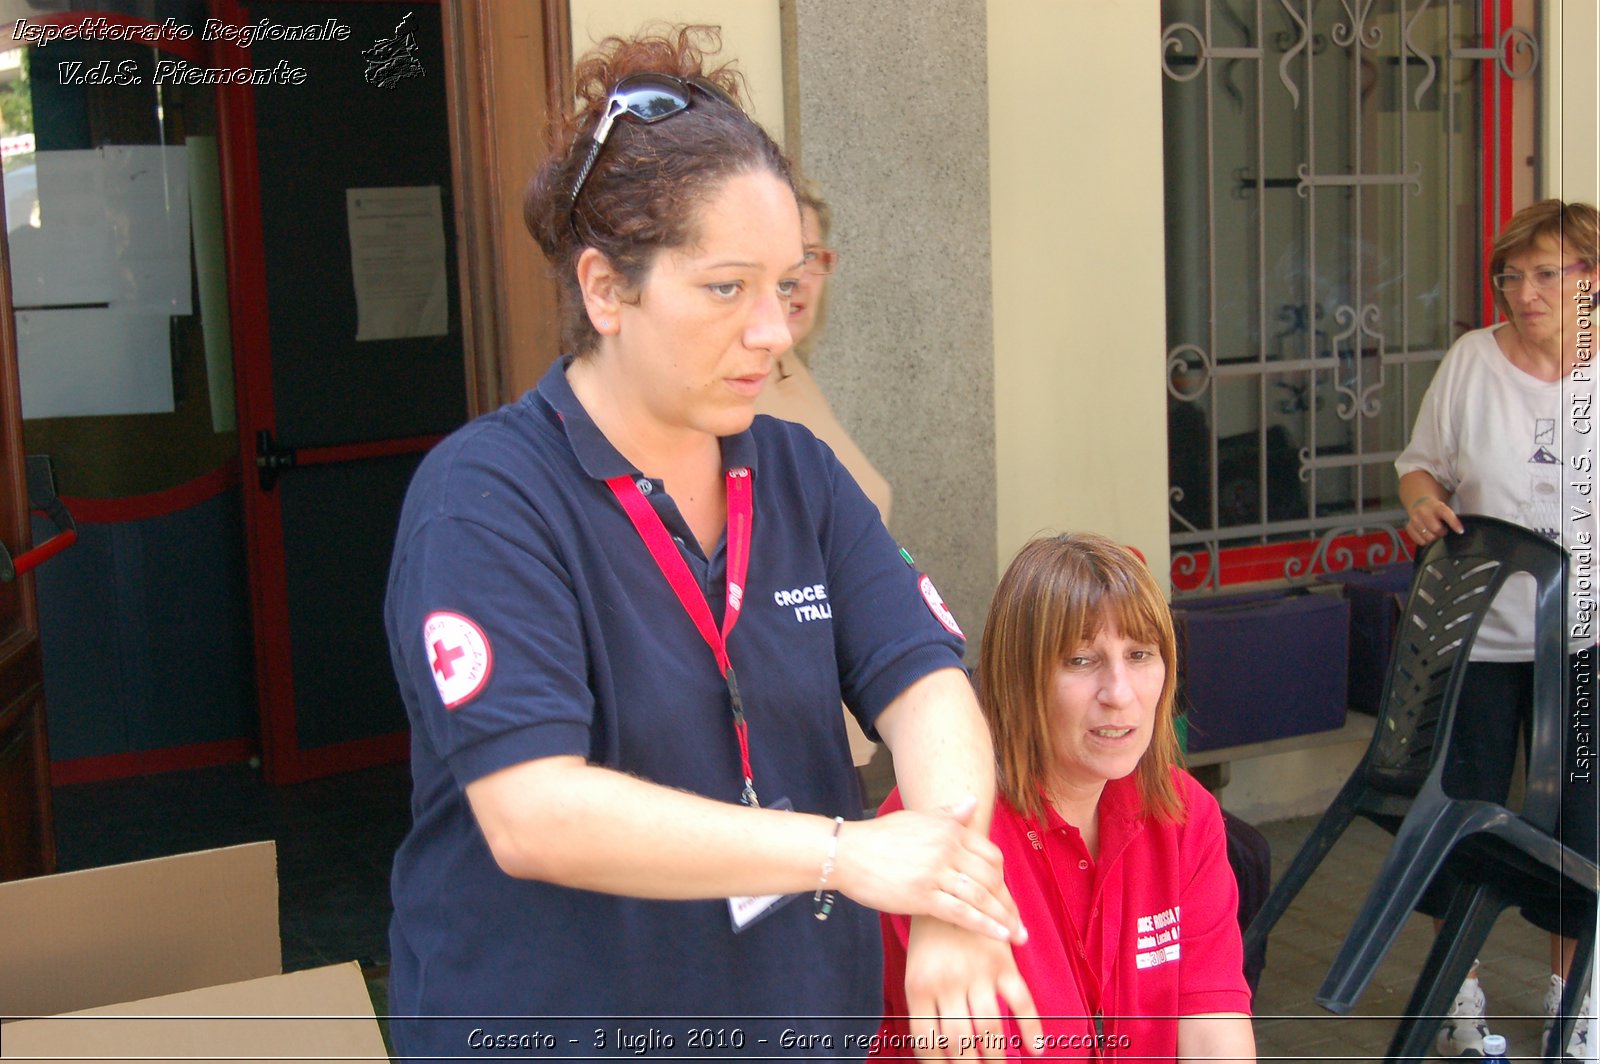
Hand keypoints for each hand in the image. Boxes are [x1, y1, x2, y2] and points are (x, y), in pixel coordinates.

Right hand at [834, 796, 1025, 942]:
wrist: (846, 852)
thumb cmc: (880, 837)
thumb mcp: (917, 819)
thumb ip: (948, 814)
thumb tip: (973, 802)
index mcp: (949, 830)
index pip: (990, 855)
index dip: (1002, 878)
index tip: (1006, 895)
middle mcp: (948, 849)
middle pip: (991, 878)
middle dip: (1008, 903)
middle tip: (1020, 923)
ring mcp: (936, 872)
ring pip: (981, 897)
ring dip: (1003, 918)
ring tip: (1017, 935)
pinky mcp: (923, 896)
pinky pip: (962, 913)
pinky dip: (984, 925)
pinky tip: (999, 936)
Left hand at [903, 916, 1040, 1059]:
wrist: (948, 885)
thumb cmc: (930, 936)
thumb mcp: (918, 970)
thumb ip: (926, 1007)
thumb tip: (937, 1053)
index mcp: (918, 987)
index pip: (927, 1042)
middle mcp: (946, 983)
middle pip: (960, 1043)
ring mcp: (976, 973)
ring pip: (991, 1030)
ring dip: (999, 1060)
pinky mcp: (1002, 961)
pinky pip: (1021, 1001)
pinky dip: (1031, 1027)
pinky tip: (1036, 1048)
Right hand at [1405, 496, 1462, 546]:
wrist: (1419, 503)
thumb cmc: (1436, 510)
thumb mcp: (1444, 508)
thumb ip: (1450, 518)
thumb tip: (1459, 531)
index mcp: (1436, 506)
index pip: (1446, 514)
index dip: (1454, 523)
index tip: (1460, 531)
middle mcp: (1423, 512)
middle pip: (1436, 529)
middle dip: (1442, 532)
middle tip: (1443, 531)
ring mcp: (1415, 519)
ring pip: (1428, 537)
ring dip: (1434, 538)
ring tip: (1434, 533)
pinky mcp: (1409, 527)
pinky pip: (1419, 541)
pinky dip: (1425, 541)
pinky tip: (1427, 535)